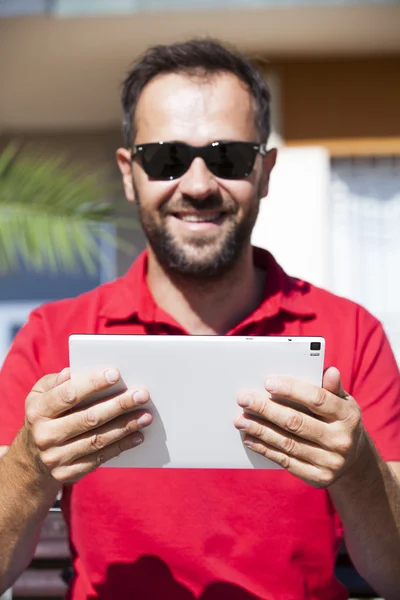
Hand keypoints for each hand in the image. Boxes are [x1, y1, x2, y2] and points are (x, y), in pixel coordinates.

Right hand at [24, 368, 151, 482]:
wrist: (31, 460)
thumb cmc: (45, 416)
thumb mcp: (40, 395)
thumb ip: (56, 382)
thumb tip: (72, 372)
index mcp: (38, 411)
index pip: (68, 394)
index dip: (93, 383)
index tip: (116, 374)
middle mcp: (44, 435)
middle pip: (88, 418)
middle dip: (118, 405)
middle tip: (142, 395)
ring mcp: (55, 458)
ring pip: (97, 440)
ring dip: (125, 426)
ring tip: (146, 415)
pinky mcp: (67, 474)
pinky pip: (99, 458)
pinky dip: (121, 446)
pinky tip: (137, 436)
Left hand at [234, 367, 365, 487]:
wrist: (355, 462)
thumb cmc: (340, 421)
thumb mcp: (343, 402)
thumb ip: (332, 388)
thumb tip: (330, 371)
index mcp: (348, 416)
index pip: (317, 399)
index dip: (291, 390)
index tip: (268, 383)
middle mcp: (341, 441)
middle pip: (296, 422)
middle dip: (266, 409)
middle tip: (244, 399)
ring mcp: (330, 462)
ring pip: (287, 443)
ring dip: (260, 430)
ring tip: (240, 419)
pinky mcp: (318, 478)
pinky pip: (286, 461)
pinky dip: (265, 449)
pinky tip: (250, 438)